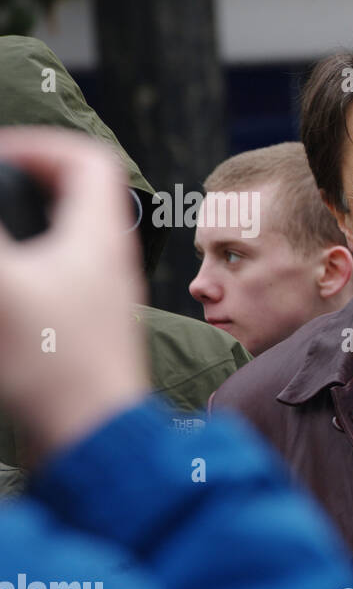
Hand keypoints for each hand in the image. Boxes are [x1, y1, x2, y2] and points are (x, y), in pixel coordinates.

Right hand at [0, 128, 147, 462]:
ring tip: (1, 247)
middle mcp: (106, 265)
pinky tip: (6, 290)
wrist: (92, 443)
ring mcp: (96, 300)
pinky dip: (23, 274)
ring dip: (22, 232)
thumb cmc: (54, 366)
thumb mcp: (2, 286)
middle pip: (74, 199)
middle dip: (24, 185)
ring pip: (62, 242)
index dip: (41, 145)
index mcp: (98, 241)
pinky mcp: (82, 335)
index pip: (89, 162)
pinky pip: (54, 283)